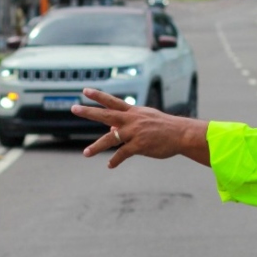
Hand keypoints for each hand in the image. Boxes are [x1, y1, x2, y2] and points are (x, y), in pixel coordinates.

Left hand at [71, 88, 209, 167]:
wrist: (182, 134)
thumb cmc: (166, 128)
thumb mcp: (148, 119)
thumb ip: (129, 122)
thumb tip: (111, 127)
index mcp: (134, 112)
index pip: (113, 101)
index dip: (99, 96)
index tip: (85, 90)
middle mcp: (132, 120)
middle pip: (107, 114)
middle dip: (89, 112)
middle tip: (73, 108)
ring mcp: (135, 132)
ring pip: (111, 138)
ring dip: (97, 146)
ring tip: (86, 153)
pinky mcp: (140, 145)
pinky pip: (123, 154)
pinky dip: (115, 160)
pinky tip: (110, 165)